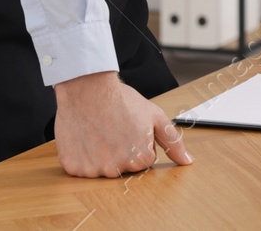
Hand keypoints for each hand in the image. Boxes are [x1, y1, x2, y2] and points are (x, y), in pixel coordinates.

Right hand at [53, 71, 190, 176]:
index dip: (138, 143)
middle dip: (120, 151)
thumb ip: (173, 142)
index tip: (130, 129)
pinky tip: (85, 137)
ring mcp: (93, 170)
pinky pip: (80, 168)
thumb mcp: (155, 117)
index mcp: (140, 159)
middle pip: (122, 167)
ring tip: (99, 131)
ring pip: (101, 168)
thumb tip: (187, 162)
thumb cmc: (122, 101)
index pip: (144, 161)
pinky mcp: (72, 168)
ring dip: (100, 154)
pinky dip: (81, 156)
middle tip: (114, 129)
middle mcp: (117, 169)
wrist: (88, 89)